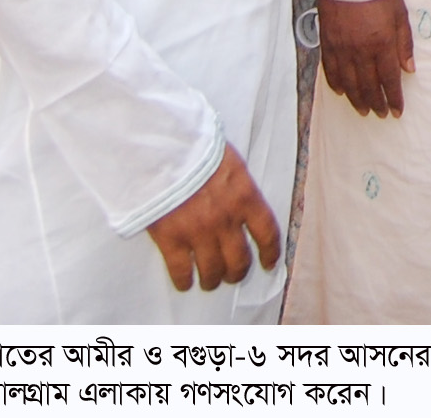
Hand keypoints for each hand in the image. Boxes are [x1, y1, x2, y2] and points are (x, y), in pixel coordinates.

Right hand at [145, 144, 279, 292]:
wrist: (160, 148)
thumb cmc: (196, 148)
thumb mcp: (230, 162)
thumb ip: (239, 186)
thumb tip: (242, 201)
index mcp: (245, 196)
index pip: (267, 233)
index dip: (270, 253)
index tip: (268, 263)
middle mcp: (226, 219)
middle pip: (239, 259)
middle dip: (237, 272)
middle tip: (232, 275)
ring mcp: (198, 231)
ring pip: (212, 270)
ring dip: (212, 280)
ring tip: (210, 281)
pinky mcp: (171, 238)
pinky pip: (181, 270)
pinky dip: (183, 281)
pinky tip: (184, 283)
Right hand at [317, 0, 413, 117]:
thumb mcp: (400, 15)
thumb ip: (404, 44)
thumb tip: (409, 69)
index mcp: (382, 43)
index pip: (389, 79)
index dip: (393, 98)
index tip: (397, 111)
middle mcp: (361, 51)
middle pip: (368, 86)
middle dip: (376, 103)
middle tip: (380, 114)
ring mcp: (342, 48)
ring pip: (349, 83)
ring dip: (356, 99)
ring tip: (362, 110)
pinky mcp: (328, 43)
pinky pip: (331, 70)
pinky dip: (336, 84)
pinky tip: (341, 92)